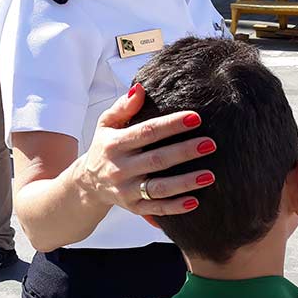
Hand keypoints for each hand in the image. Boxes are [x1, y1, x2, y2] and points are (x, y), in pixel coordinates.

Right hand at [78, 84, 215, 216]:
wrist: (87, 183)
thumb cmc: (105, 147)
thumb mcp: (106, 124)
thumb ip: (123, 107)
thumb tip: (140, 88)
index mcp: (115, 144)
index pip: (146, 132)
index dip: (171, 125)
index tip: (195, 118)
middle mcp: (120, 168)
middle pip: (157, 160)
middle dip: (184, 152)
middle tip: (209, 144)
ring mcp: (127, 190)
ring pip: (158, 188)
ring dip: (185, 183)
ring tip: (209, 175)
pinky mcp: (133, 207)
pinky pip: (156, 209)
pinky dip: (175, 207)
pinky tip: (195, 202)